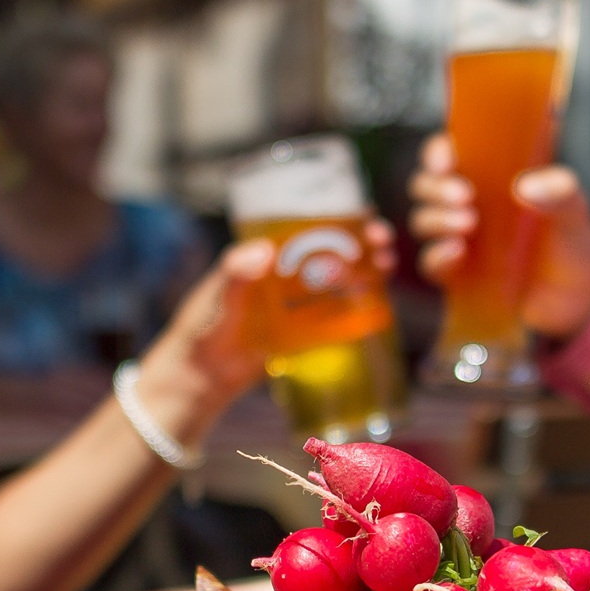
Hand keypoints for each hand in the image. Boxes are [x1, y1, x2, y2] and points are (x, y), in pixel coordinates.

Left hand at [123, 218, 394, 423]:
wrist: (202, 379)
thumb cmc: (202, 331)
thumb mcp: (217, 300)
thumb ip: (234, 277)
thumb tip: (262, 251)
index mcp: (264, 254)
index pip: (306, 224)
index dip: (337, 214)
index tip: (362, 211)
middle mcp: (285, 273)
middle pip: (333, 248)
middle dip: (363, 239)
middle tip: (382, 241)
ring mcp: (298, 302)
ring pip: (342, 277)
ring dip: (368, 268)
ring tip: (387, 266)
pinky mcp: (306, 332)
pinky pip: (339, 313)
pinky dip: (361, 304)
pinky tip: (381, 300)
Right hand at [407, 133, 589, 340]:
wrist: (582, 298)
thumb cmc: (574, 242)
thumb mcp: (575, 211)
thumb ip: (560, 191)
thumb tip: (526, 187)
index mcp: (490, 176)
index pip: (448, 152)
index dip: (438, 151)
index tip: (448, 159)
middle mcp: (468, 204)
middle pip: (425, 186)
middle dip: (436, 188)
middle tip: (464, 196)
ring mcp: (461, 240)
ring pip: (423, 221)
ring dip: (437, 219)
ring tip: (468, 224)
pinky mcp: (459, 276)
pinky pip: (432, 263)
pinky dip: (438, 256)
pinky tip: (457, 252)